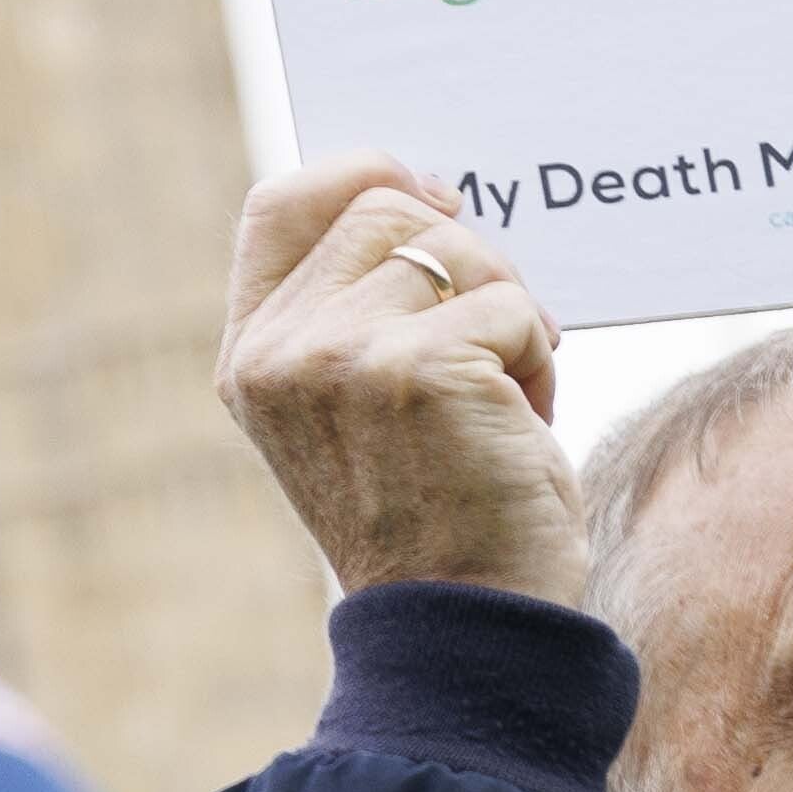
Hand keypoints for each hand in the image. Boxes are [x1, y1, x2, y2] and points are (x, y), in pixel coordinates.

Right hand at [219, 154, 584, 600]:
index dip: (363, 173)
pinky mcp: (415, 369)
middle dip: (470, 261)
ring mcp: (338, 356)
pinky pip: (510, 307)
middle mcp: (279, 351)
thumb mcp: (369, 400)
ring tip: (507, 397)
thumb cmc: (440, 509)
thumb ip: (364, 303)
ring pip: (457, 248)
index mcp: (252, 355)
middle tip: (499, 342)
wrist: (468, 618)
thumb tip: (426, 189)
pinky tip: (521, 426)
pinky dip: (539, 360)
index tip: (437, 199)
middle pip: (388, 209)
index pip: (282, 203)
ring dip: (510, 314)